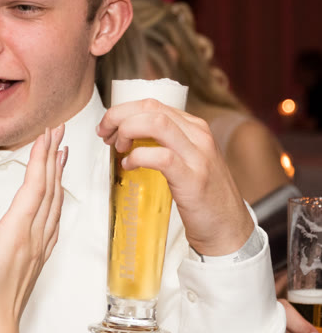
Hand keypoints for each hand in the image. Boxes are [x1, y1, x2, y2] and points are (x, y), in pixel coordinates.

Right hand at [0, 125, 66, 332]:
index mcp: (14, 235)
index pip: (32, 188)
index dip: (40, 158)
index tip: (45, 133)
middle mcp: (32, 239)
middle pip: (48, 190)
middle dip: (52, 156)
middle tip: (57, 130)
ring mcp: (37, 248)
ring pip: (54, 203)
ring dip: (57, 174)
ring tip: (60, 152)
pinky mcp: (36, 257)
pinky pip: (53, 220)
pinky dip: (56, 198)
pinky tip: (55, 193)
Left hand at [97, 99, 253, 255]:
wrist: (228, 228)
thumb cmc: (201, 195)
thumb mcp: (186, 159)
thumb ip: (164, 143)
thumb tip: (125, 135)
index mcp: (195, 128)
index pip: (152, 104)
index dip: (122, 111)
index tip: (107, 127)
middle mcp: (199, 136)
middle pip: (150, 108)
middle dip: (118, 117)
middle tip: (104, 135)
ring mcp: (198, 156)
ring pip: (156, 124)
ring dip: (127, 131)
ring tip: (118, 148)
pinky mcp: (194, 179)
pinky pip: (161, 157)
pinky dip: (138, 157)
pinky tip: (129, 166)